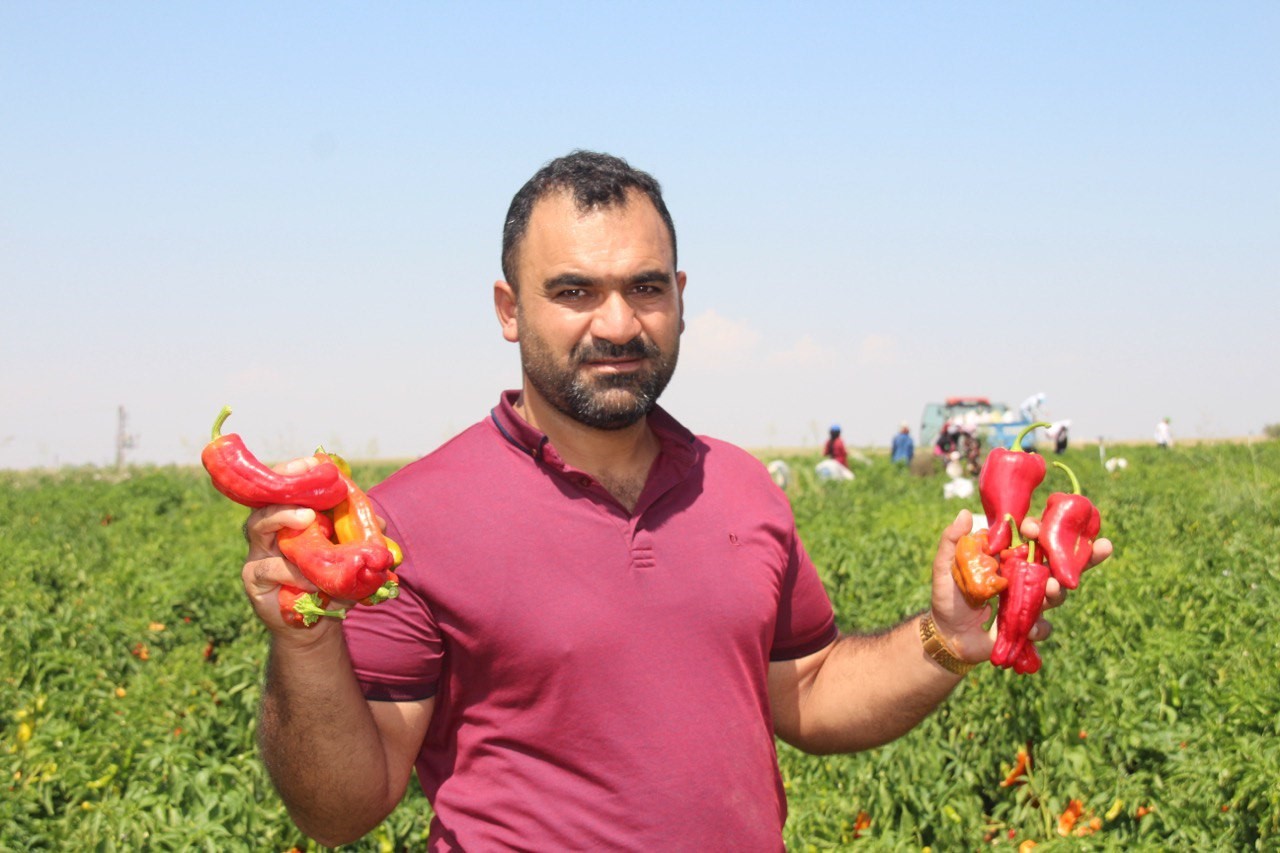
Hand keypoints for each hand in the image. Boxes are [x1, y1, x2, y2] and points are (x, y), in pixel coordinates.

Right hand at [240, 457, 352, 637]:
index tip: (313, 463)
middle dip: (284, 491)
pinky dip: (291, 572)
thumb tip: (379, 523)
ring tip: (307, 520)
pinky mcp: (253, 578)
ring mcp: (257, 553)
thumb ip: (362, 536)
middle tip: (308, 497)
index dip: (294, 471)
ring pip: (258, 526)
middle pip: (264, 500)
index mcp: (289, 518)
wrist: (314, 624)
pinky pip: (268, 568)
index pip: (284, 487)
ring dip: (284, 519)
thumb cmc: (331, 582)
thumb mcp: (351, 556)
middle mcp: (268, 530)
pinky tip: (310, 579)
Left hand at [928, 509, 1112, 665]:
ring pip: (1058, 593)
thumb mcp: (945, 568)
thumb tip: (965, 513)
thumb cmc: (948, 597)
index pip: (1033, 539)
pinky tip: (1029, 628)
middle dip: (1084, 554)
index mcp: (1010, 558)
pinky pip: (1044, 626)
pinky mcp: (1030, 626)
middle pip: (1060, 563)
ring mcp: (1031, 601)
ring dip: (1059, 590)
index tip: (1033, 527)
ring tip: (1053, 588)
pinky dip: (1039, 627)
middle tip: (1102, 546)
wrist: (948, 635)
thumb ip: (951, 541)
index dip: (1040, 531)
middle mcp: (1027, 577)